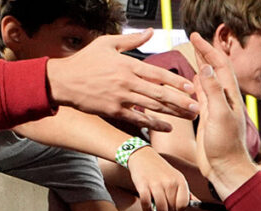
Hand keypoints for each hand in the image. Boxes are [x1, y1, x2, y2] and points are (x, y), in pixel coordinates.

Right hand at [46, 30, 197, 130]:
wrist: (62, 81)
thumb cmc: (85, 61)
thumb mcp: (106, 44)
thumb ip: (131, 40)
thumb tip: (151, 32)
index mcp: (127, 65)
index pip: (157, 74)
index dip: (176, 81)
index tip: (192, 86)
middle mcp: (126, 82)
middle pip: (159, 93)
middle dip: (181, 101)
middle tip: (198, 107)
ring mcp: (121, 98)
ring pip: (152, 107)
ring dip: (173, 113)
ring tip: (189, 117)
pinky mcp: (114, 111)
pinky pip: (138, 119)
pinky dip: (153, 124)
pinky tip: (167, 128)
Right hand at [126, 147, 190, 210]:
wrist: (143, 156)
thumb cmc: (161, 170)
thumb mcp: (176, 177)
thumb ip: (185, 192)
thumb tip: (198, 204)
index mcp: (180, 181)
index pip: (184, 204)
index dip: (179, 210)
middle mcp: (170, 182)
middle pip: (172, 208)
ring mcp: (156, 184)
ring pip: (161, 208)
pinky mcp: (143, 185)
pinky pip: (147, 204)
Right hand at [190, 32, 255, 195]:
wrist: (225, 168)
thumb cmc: (226, 145)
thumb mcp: (219, 115)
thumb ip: (213, 91)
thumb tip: (205, 68)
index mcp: (230, 96)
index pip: (219, 65)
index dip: (208, 49)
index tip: (196, 37)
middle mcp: (224, 99)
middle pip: (214, 70)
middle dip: (205, 53)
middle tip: (193, 38)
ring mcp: (215, 108)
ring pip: (207, 81)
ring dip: (201, 66)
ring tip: (193, 54)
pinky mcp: (207, 118)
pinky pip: (201, 95)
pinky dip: (195, 84)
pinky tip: (191, 80)